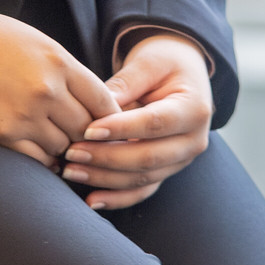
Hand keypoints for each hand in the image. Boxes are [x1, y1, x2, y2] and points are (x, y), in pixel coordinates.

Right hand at [0, 1, 117, 166]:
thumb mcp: (34, 41)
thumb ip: (65, 70)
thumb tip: (91, 101)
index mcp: (59, 61)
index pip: (105, 102)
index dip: (112, 118)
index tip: (109, 126)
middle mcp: (45, 90)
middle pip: (87, 129)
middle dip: (89, 137)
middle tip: (86, 143)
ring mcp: (22, 114)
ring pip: (63, 148)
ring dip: (63, 149)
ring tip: (60, 147)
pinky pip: (36, 159)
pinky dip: (43, 160)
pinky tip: (40, 153)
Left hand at [61, 32, 210, 211]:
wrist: (182, 74)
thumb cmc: (163, 63)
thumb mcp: (147, 63)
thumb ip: (124, 84)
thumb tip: (95, 109)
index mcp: (194, 109)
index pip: (154, 124)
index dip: (121, 129)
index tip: (88, 130)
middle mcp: (193, 141)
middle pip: (148, 158)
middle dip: (107, 158)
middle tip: (71, 152)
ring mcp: (181, 161)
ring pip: (142, 179)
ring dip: (104, 179)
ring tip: (70, 171)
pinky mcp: (166, 171)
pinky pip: (142, 191)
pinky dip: (117, 199)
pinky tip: (90, 201)